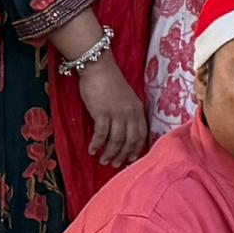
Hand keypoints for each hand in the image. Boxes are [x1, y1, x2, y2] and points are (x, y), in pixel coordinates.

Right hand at [74, 54, 151, 169]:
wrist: (98, 67)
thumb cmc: (110, 82)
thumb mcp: (126, 98)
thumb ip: (127, 113)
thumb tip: (123, 131)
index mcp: (138, 109)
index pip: (141, 134)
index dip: (136, 148)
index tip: (131, 159)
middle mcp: (130, 113)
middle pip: (130, 141)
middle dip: (123, 155)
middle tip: (115, 164)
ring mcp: (117, 113)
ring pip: (116, 140)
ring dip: (109, 153)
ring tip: (103, 161)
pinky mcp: (102, 113)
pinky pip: (101, 134)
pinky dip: (97, 144)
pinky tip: (92, 150)